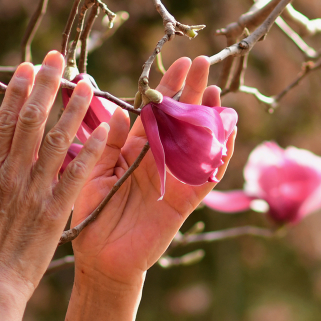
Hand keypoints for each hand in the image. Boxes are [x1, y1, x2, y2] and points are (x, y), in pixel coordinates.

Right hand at [0, 52, 108, 320]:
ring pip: (56, 141)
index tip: (28, 65)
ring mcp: (33, 192)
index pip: (5, 121)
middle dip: (44, 86)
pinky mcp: (53, 212)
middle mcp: (11, 175)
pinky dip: (90, 151)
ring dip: (73, 110)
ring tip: (88, 83)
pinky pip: (76, 175)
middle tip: (58, 57)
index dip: (17, 91)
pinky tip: (106, 129)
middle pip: (30, 121)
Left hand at [69, 56, 235, 287]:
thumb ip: (105, 145)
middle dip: (191, 91)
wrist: (100, 258)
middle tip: (204, 63)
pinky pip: (206, 176)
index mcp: (133, 150)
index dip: (167, 88)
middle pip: (179, 120)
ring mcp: (173, 178)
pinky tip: (229, 134)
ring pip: (197, 143)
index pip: (154, 112)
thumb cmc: (91, 216)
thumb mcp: (91, 173)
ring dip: (209, 118)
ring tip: (217, 91)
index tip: (180, 61)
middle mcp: (157, 160)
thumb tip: (116, 113)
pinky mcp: (184, 200)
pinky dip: (219, 157)